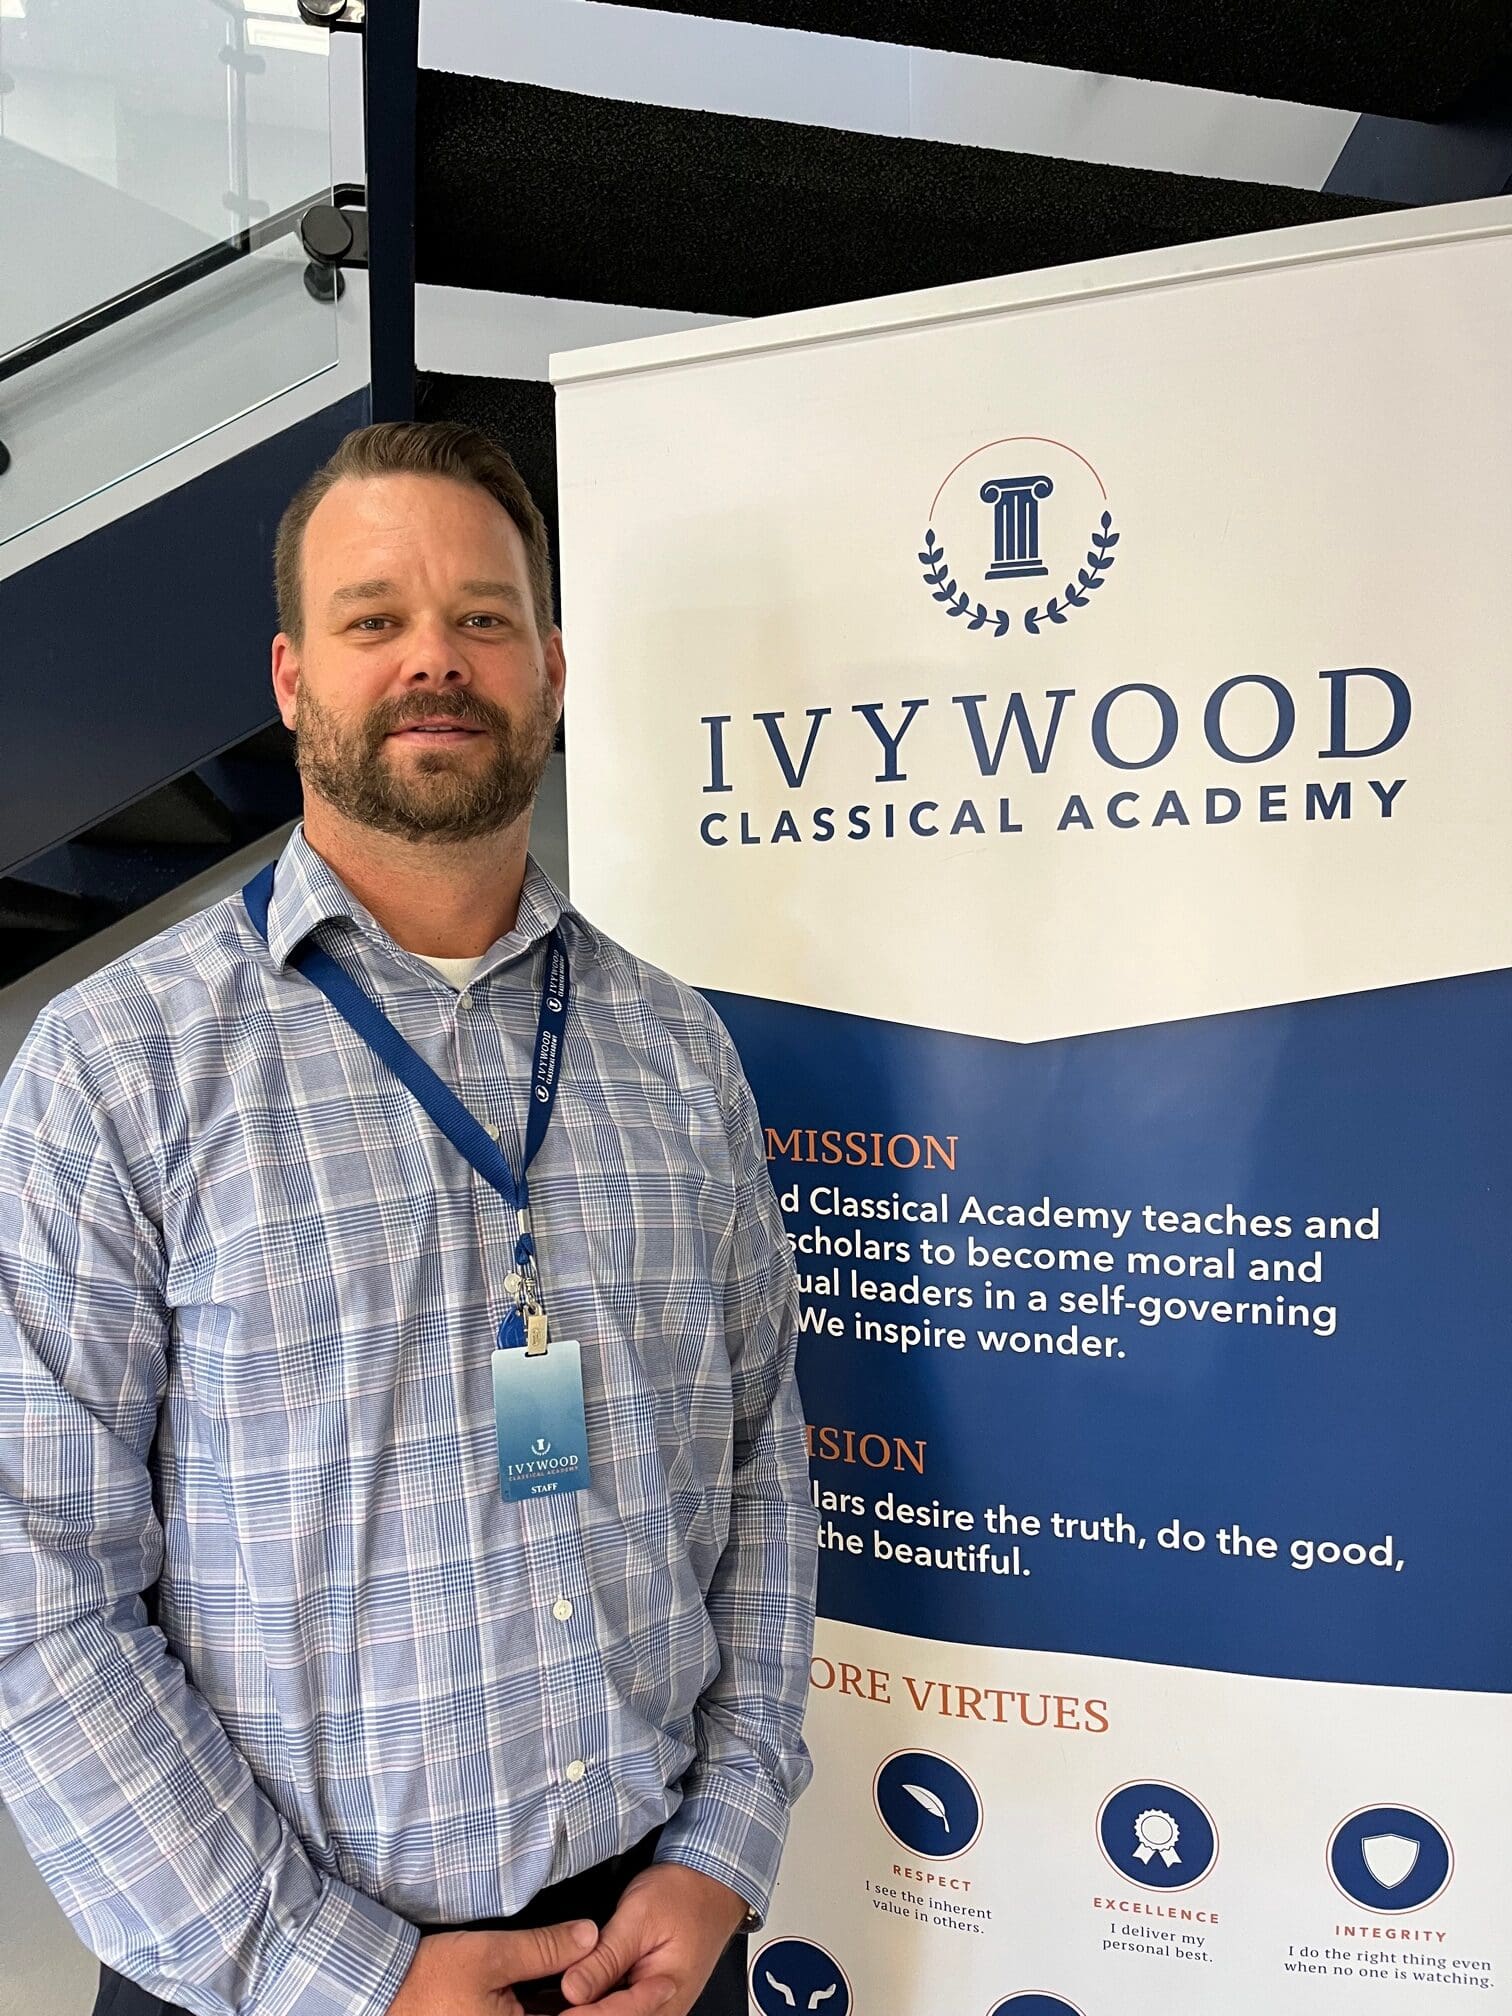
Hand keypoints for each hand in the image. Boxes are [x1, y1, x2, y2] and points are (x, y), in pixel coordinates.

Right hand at [389, 1918, 597, 2015]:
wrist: (384, 1989)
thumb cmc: (432, 1976)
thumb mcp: (493, 1954)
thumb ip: (546, 1947)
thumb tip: (591, 1935)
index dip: (593, 1999)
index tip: (609, 1972)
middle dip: (579, 1998)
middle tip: (598, 1968)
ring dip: (561, 2001)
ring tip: (580, 1968)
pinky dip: (540, 2005)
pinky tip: (553, 1982)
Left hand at [558, 1864, 748, 2015]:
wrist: (710, 1884)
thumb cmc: (682, 1894)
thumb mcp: (639, 1918)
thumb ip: (606, 1957)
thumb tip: (571, 1989)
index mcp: (665, 1997)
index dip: (577, 2014)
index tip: (552, 2006)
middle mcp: (661, 2011)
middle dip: (577, 2011)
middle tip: (542, 2004)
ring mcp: (655, 2008)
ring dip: (582, 2008)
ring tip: (546, 1999)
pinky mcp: (645, 1999)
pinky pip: (616, 2007)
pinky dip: (591, 2001)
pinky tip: (564, 1992)